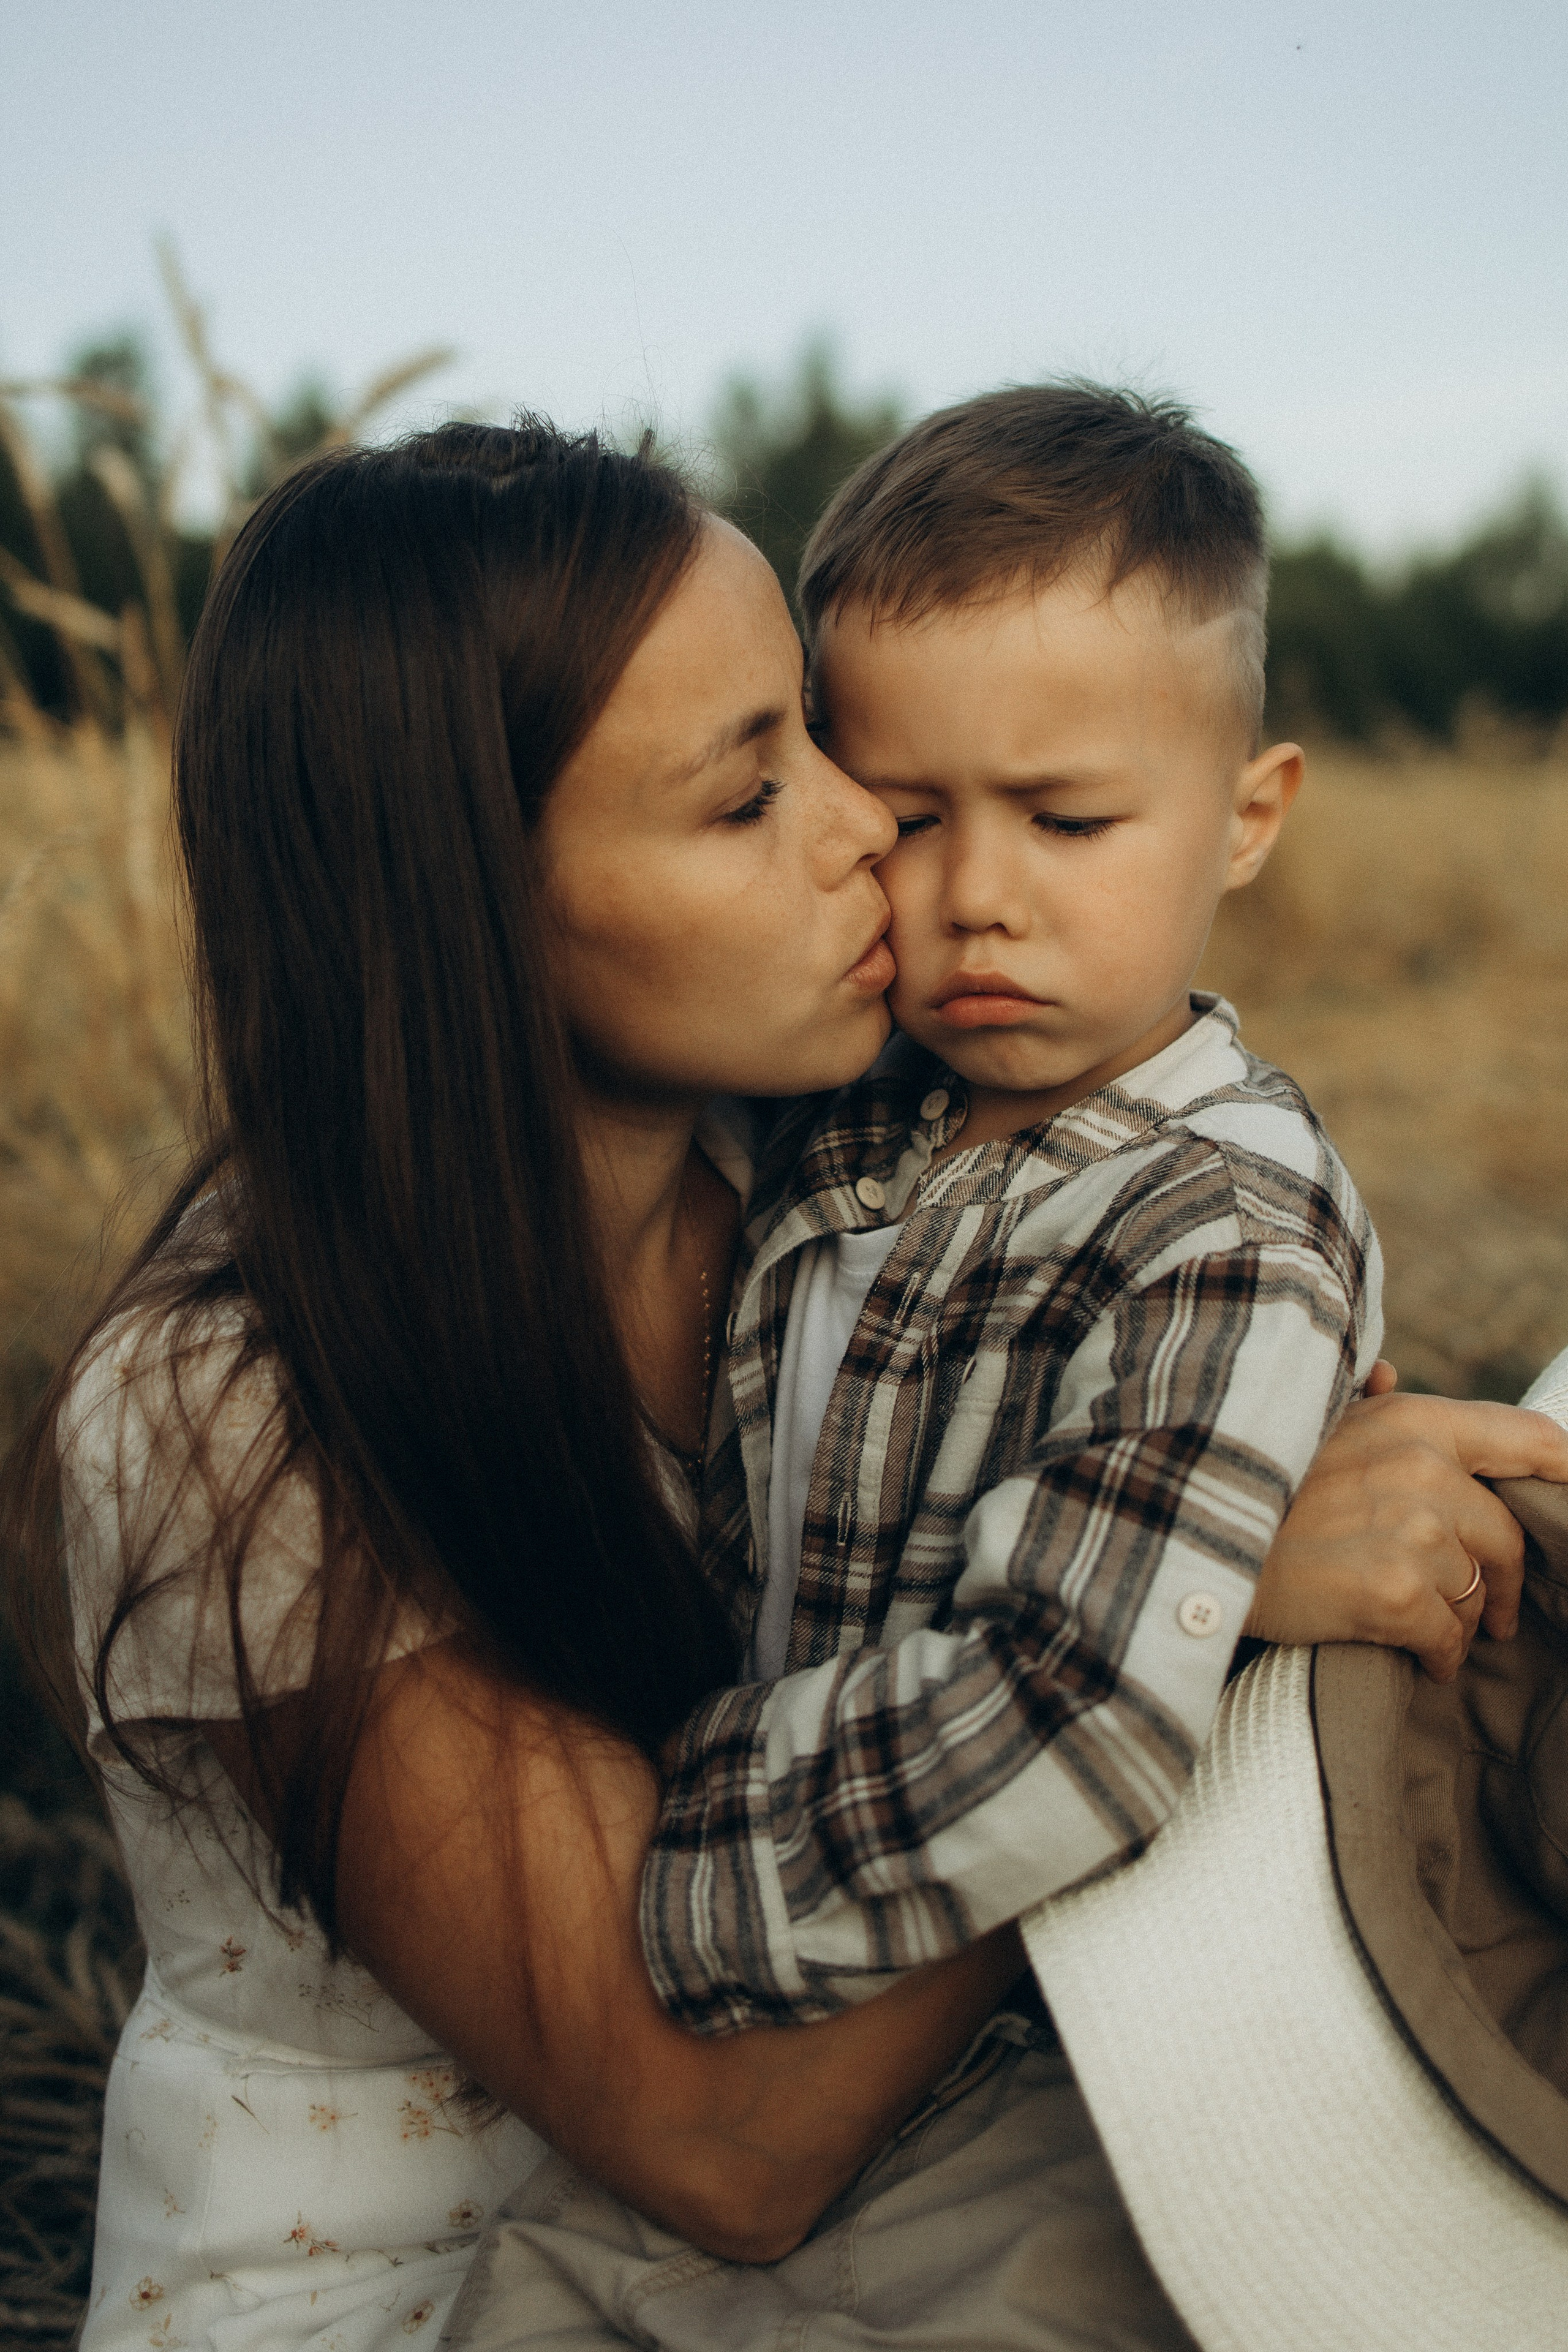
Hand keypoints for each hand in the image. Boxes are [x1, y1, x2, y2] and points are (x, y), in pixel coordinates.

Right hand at [1242, 1376, 1567, 1681]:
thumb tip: (1388, 1376)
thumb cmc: (1249, 1480)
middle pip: (1504, 1539)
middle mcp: (1425, 1471)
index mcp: (1412, 1422)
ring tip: (1428, 1633)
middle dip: (1499, 1584)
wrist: (1185, 1533)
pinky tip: (1417, 1660)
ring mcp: (1414, 1535)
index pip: (1529, 1439)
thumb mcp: (1311, 1423)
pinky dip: (1436, 1658)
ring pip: (1473, 1597)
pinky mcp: (1396, 1595)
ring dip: (1457, 1622)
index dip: (1564, 1470)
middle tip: (1492, 1612)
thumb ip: (1365, 1405)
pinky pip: (1445, 1641)